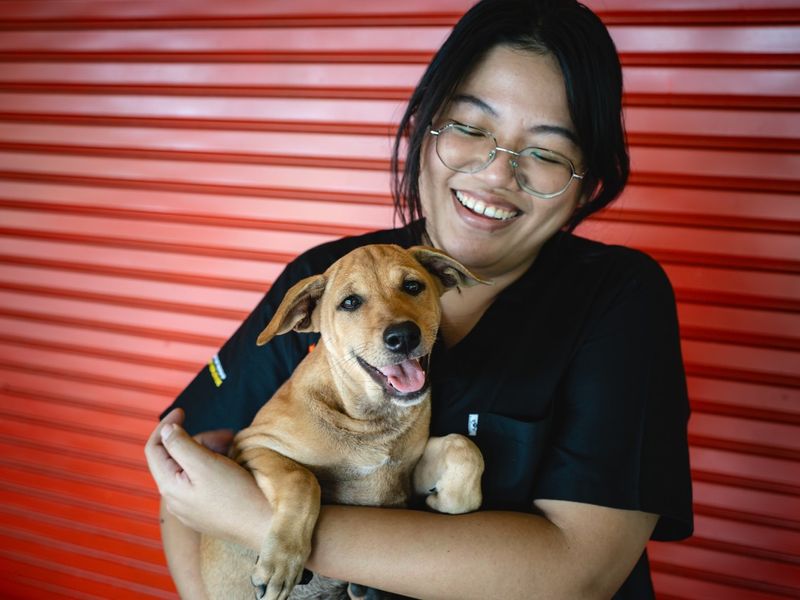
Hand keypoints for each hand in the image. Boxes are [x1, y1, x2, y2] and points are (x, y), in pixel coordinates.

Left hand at [144, 408, 271, 548]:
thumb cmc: (235, 494)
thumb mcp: (205, 463)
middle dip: (200, 440)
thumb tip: (166, 430)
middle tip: (227, 436)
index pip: (154, 448)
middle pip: (177, 455)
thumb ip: (181, 444)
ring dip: (211, 451)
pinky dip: (216, 465)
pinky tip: (233, 464)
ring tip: (233, 450)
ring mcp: (191, 506)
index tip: (184, 411)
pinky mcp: (208, 510)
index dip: (165, 426)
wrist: (264, 525)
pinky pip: (204, 480)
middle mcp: (176, 498)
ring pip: (193, 466)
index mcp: (170, 486)